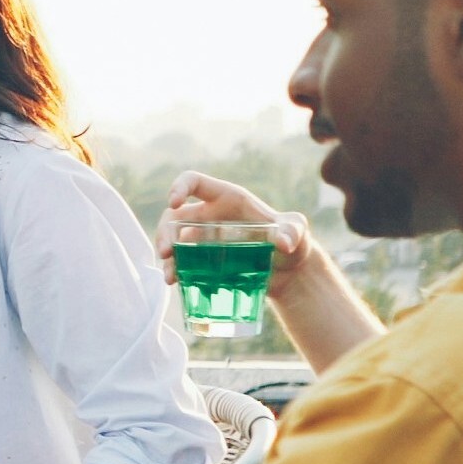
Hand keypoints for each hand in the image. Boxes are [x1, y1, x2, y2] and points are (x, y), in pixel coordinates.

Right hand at [160, 172, 315, 283]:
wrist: (290, 272)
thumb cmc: (293, 242)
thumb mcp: (297, 232)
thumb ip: (293, 231)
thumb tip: (283, 243)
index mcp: (227, 199)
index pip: (195, 182)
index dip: (180, 187)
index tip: (173, 202)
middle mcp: (210, 216)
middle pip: (175, 216)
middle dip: (165, 231)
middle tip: (166, 252)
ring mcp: (204, 239)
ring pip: (173, 240)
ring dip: (166, 254)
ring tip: (170, 275)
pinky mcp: (204, 260)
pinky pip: (182, 262)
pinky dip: (175, 270)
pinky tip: (175, 281)